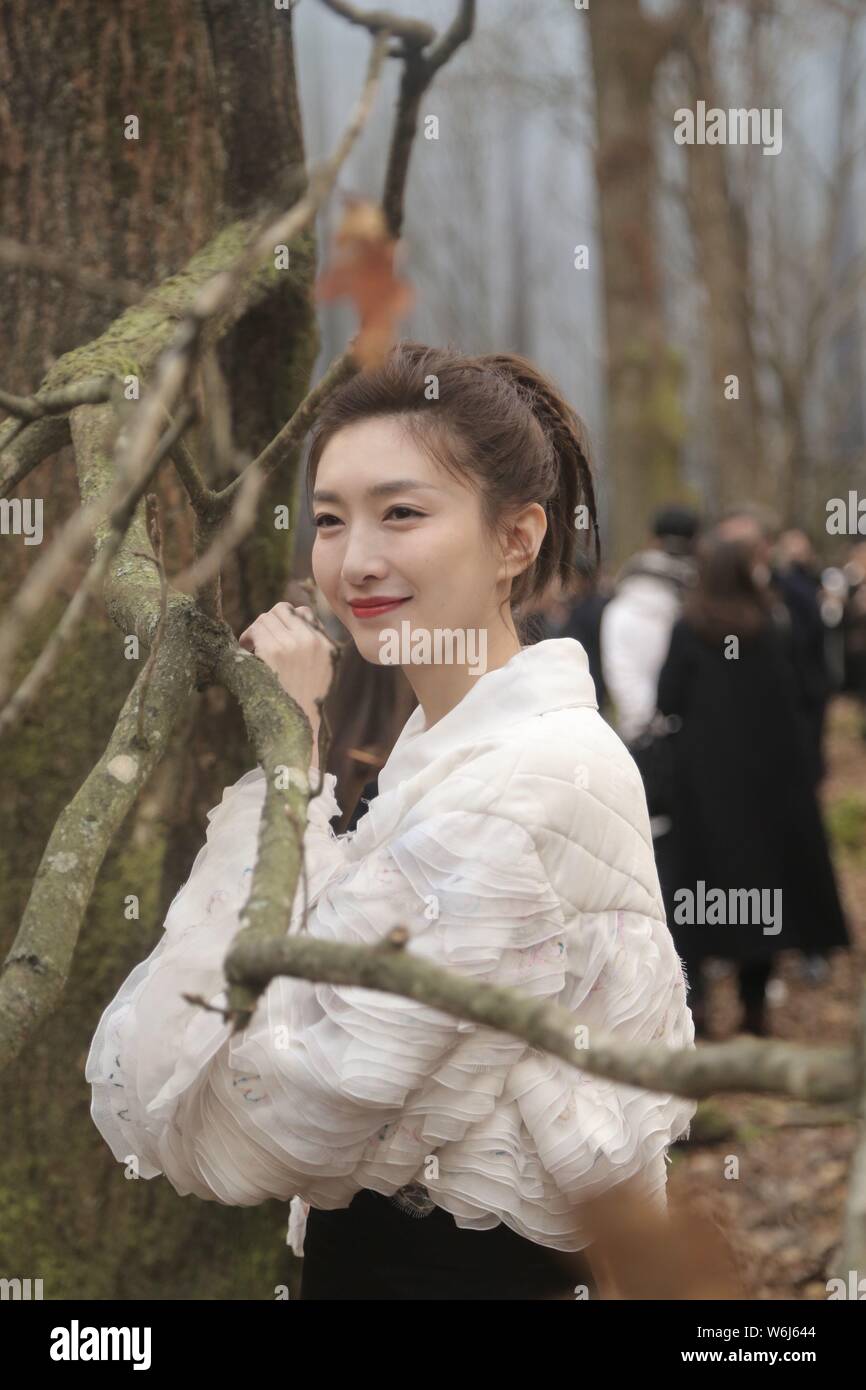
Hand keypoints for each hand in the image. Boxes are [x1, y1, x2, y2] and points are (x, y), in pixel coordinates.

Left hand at [238, 603, 335, 755]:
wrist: (297, 728)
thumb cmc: (303, 704)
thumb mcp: (322, 673)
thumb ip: (314, 648)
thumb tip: (296, 619)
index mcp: (327, 645)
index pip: (304, 612)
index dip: (287, 623)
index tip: (278, 638)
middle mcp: (313, 641)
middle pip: (282, 610)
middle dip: (268, 623)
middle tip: (259, 642)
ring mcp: (294, 643)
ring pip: (266, 617)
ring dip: (256, 631)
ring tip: (253, 649)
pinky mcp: (275, 650)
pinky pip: (257, 628)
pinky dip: (248, 638)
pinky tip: (248, 652)